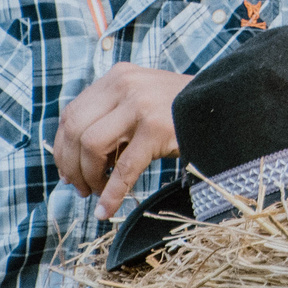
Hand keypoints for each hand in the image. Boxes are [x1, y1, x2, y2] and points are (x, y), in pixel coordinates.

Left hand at [53, 62, 191, 218]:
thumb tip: (74, 156)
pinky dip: (111, 194)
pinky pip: (123, 168)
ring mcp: (140, 105)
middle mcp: (125, 85)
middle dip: (70, 165)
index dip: (62, 148)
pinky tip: (107, 210)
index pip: (71, 113)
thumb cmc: (181, 109)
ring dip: (89, 177)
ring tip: (97, 192)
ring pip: (91, 146)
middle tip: (80, 187)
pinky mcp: (156, 129)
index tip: (68, 171)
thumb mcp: (141, 98)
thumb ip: (111, 114)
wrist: (225, 104)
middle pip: (75, 130)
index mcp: (118, 77)